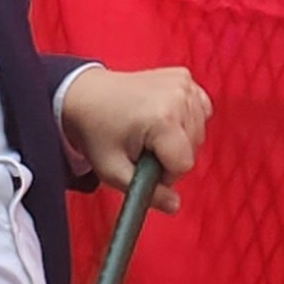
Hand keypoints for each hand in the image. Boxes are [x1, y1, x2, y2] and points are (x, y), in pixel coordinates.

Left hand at [58, 63, 208, 211]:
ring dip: (178, 138)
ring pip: (198, 130)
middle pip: (194, 147)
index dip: (164, 174)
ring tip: (148, 132)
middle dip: (170, 155)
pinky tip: (161, 118)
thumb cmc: (96, 133)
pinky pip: (199, 108)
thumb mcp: (114, 172)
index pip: (183, 164)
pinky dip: (185, 118)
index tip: (142, 165)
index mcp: (163, 119)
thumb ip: (146, 193)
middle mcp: (178, 96)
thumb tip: (174, 207)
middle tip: (141, 147)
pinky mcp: (183, 76)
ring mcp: (183, 83)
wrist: (85, 96)